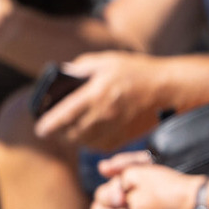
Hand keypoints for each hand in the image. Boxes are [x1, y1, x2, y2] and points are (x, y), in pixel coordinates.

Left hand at [35, 51, 172, 148]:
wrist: (168, 88)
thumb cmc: (136, 71)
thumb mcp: (106, 61)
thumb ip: (80, 67)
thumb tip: (62, 75)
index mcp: (96, 93)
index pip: (64, 115)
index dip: (48, 125)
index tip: (40, 129)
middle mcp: (104, 114)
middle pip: (73, 133)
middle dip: (60, 134)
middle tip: (53, 131)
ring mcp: (116, 127)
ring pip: (86, 143)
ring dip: (75, 140)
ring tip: (70, 134)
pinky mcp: (127, 135)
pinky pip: (103, 147)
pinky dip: (92, 145)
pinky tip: (90, 137)